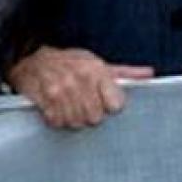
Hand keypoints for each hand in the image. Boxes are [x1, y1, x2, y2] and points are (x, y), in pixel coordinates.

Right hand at [6, 46, 153, 129]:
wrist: (31, 59)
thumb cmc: (69, 63)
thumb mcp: (97, 63)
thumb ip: (124, 72)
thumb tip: (150, 74)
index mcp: (96, 69)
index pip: (115, 105)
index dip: (109, 107)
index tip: (102, 102)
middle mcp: (79, 77)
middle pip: (95, 118)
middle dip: (88, 115)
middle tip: (81, 105)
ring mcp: (59, 88)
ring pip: (75, 122)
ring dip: (71, 118)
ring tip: (67, 106)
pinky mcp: (43, 98)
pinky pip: (56, 121)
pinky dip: (55, 118)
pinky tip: (54, 108)